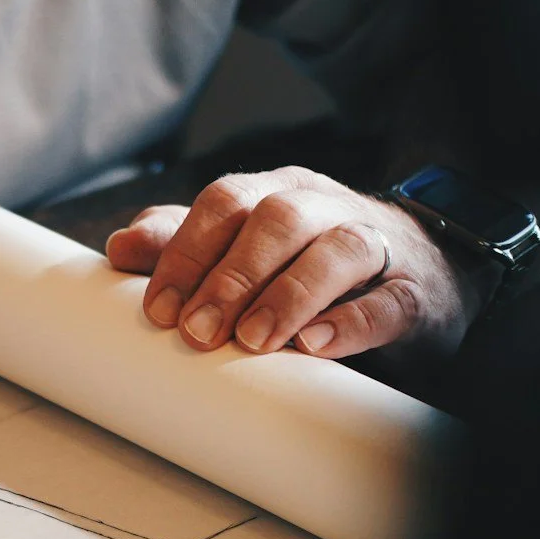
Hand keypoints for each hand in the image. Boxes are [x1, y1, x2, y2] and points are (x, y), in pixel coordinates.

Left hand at [106, 167, 491, 360]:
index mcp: (276, 192)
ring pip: (336, 249)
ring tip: (252, 341)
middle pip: (277, 220)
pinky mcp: (412, 292)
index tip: (158, 309)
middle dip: (230, 276)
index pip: (226, 203)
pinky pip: (387, 300)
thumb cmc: (310, 262)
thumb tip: (118, 248)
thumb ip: (185, 244)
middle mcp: (325, 207)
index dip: (187, 251)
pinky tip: (316, 346)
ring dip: (287, 295)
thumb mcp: (245, 248)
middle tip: (197, 331)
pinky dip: (350, 322)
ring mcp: (375, 245)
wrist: (421, 274)